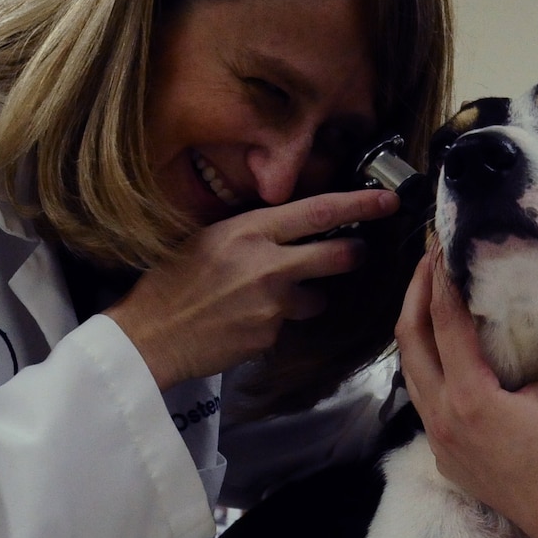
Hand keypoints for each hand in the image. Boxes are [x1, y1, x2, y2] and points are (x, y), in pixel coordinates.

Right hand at [107, 188, 397, 389]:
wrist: (149, 336)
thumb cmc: (170, 283)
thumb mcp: (208, 238)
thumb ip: (253, 232)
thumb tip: (291, 227)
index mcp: (249, 230)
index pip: (319, 211)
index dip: (360, 205)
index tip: (388, 201)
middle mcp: (267, 264)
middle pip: (337, 255)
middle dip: (353, 254)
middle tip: (356, 252)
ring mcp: (272, 304)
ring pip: (315, 297)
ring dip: (303, 297)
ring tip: (262, 298)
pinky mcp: (270, 336)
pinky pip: (287, 324)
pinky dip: (274, 323)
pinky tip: (243, 321)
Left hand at [395, 252, 537, 537]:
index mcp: (470, 399)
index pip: (444, 324)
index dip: (440, 280)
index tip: (441, 246)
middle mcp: (442, 417)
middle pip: (410, 342)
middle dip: (414, 297)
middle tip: (427, 260)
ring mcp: (438, 439)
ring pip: (410, 372)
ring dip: (416, 331)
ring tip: (431, 295)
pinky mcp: (444, 455)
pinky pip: (422, 398)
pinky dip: (426, 364)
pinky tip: (446, 350)